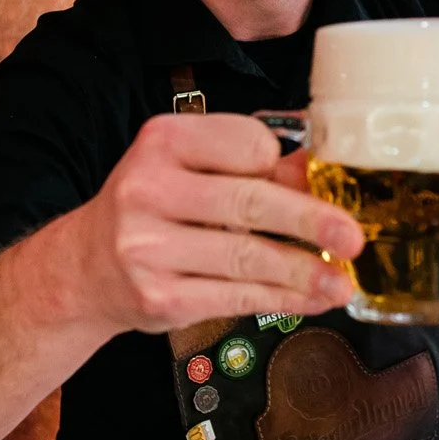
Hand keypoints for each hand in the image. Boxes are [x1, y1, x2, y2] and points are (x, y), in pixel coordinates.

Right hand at [75, 113, 364, 332]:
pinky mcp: (159, 297)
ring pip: (248, 257)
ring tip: (342, 280)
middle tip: (353, 237)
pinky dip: (281, 299)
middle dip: (312, 221)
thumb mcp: (188, 169)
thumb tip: (319, 172)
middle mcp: (148, 188)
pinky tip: (311, 299)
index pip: (247, 143)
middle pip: (251, 202)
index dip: (280, 164)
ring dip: (305, 271)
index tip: (303, 179)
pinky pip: (236, 297)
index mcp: (162, 140)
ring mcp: (148, 246)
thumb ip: (250, 166)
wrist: (84, 269)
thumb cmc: (151, 209)